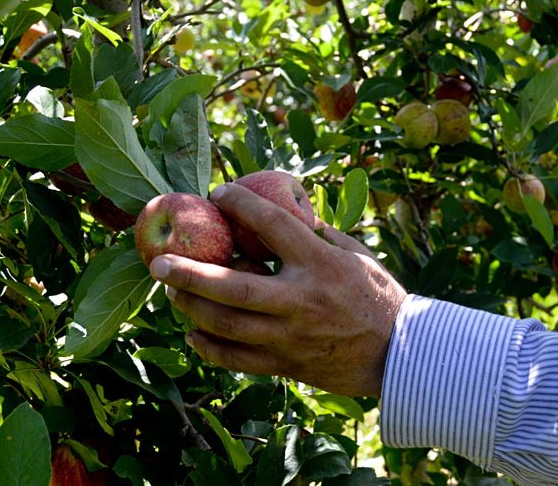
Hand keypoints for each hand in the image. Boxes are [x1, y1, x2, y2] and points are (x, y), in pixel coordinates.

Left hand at [149, 183, 407, 396]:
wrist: (398, 355)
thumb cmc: (378, 297)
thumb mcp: (355, 255)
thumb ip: (318, 236)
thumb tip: (287, 214)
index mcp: (319, 264)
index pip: (272, 225)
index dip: (240, 204)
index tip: (217, 193)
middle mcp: (300, 300)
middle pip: (232, 286)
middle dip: (189, 273)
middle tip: (158, 262)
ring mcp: (290, 336)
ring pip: (227, 325)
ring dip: (192, 308)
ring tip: (171, 294)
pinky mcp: (286, 364)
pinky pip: (236, 359)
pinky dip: (209, 348)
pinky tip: (193, 334)